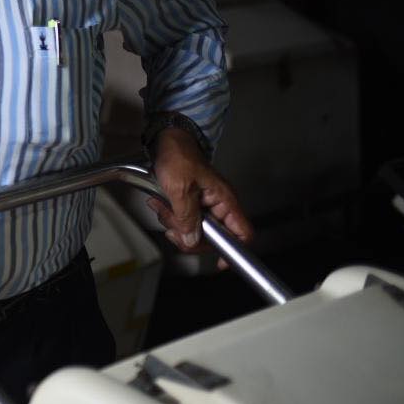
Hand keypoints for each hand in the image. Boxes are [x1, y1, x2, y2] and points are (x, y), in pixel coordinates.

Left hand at [146, 130, 252, 264]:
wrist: (166, 139)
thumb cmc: (178, 155)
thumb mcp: (180, 188)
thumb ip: (187, 217)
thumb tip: (192, 240)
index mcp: (225, 201)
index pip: (242, 233)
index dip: (233, 251)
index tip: (219, 263)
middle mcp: (219, 205)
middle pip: (212, 237)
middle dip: (188, 234)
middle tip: (172, 223)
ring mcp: (205, 204)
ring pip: (193, 230)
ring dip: (174, 222)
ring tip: (163, 205)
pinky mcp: (191, 202)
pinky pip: (182, 219)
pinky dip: (169, 215)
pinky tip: (161, 203)